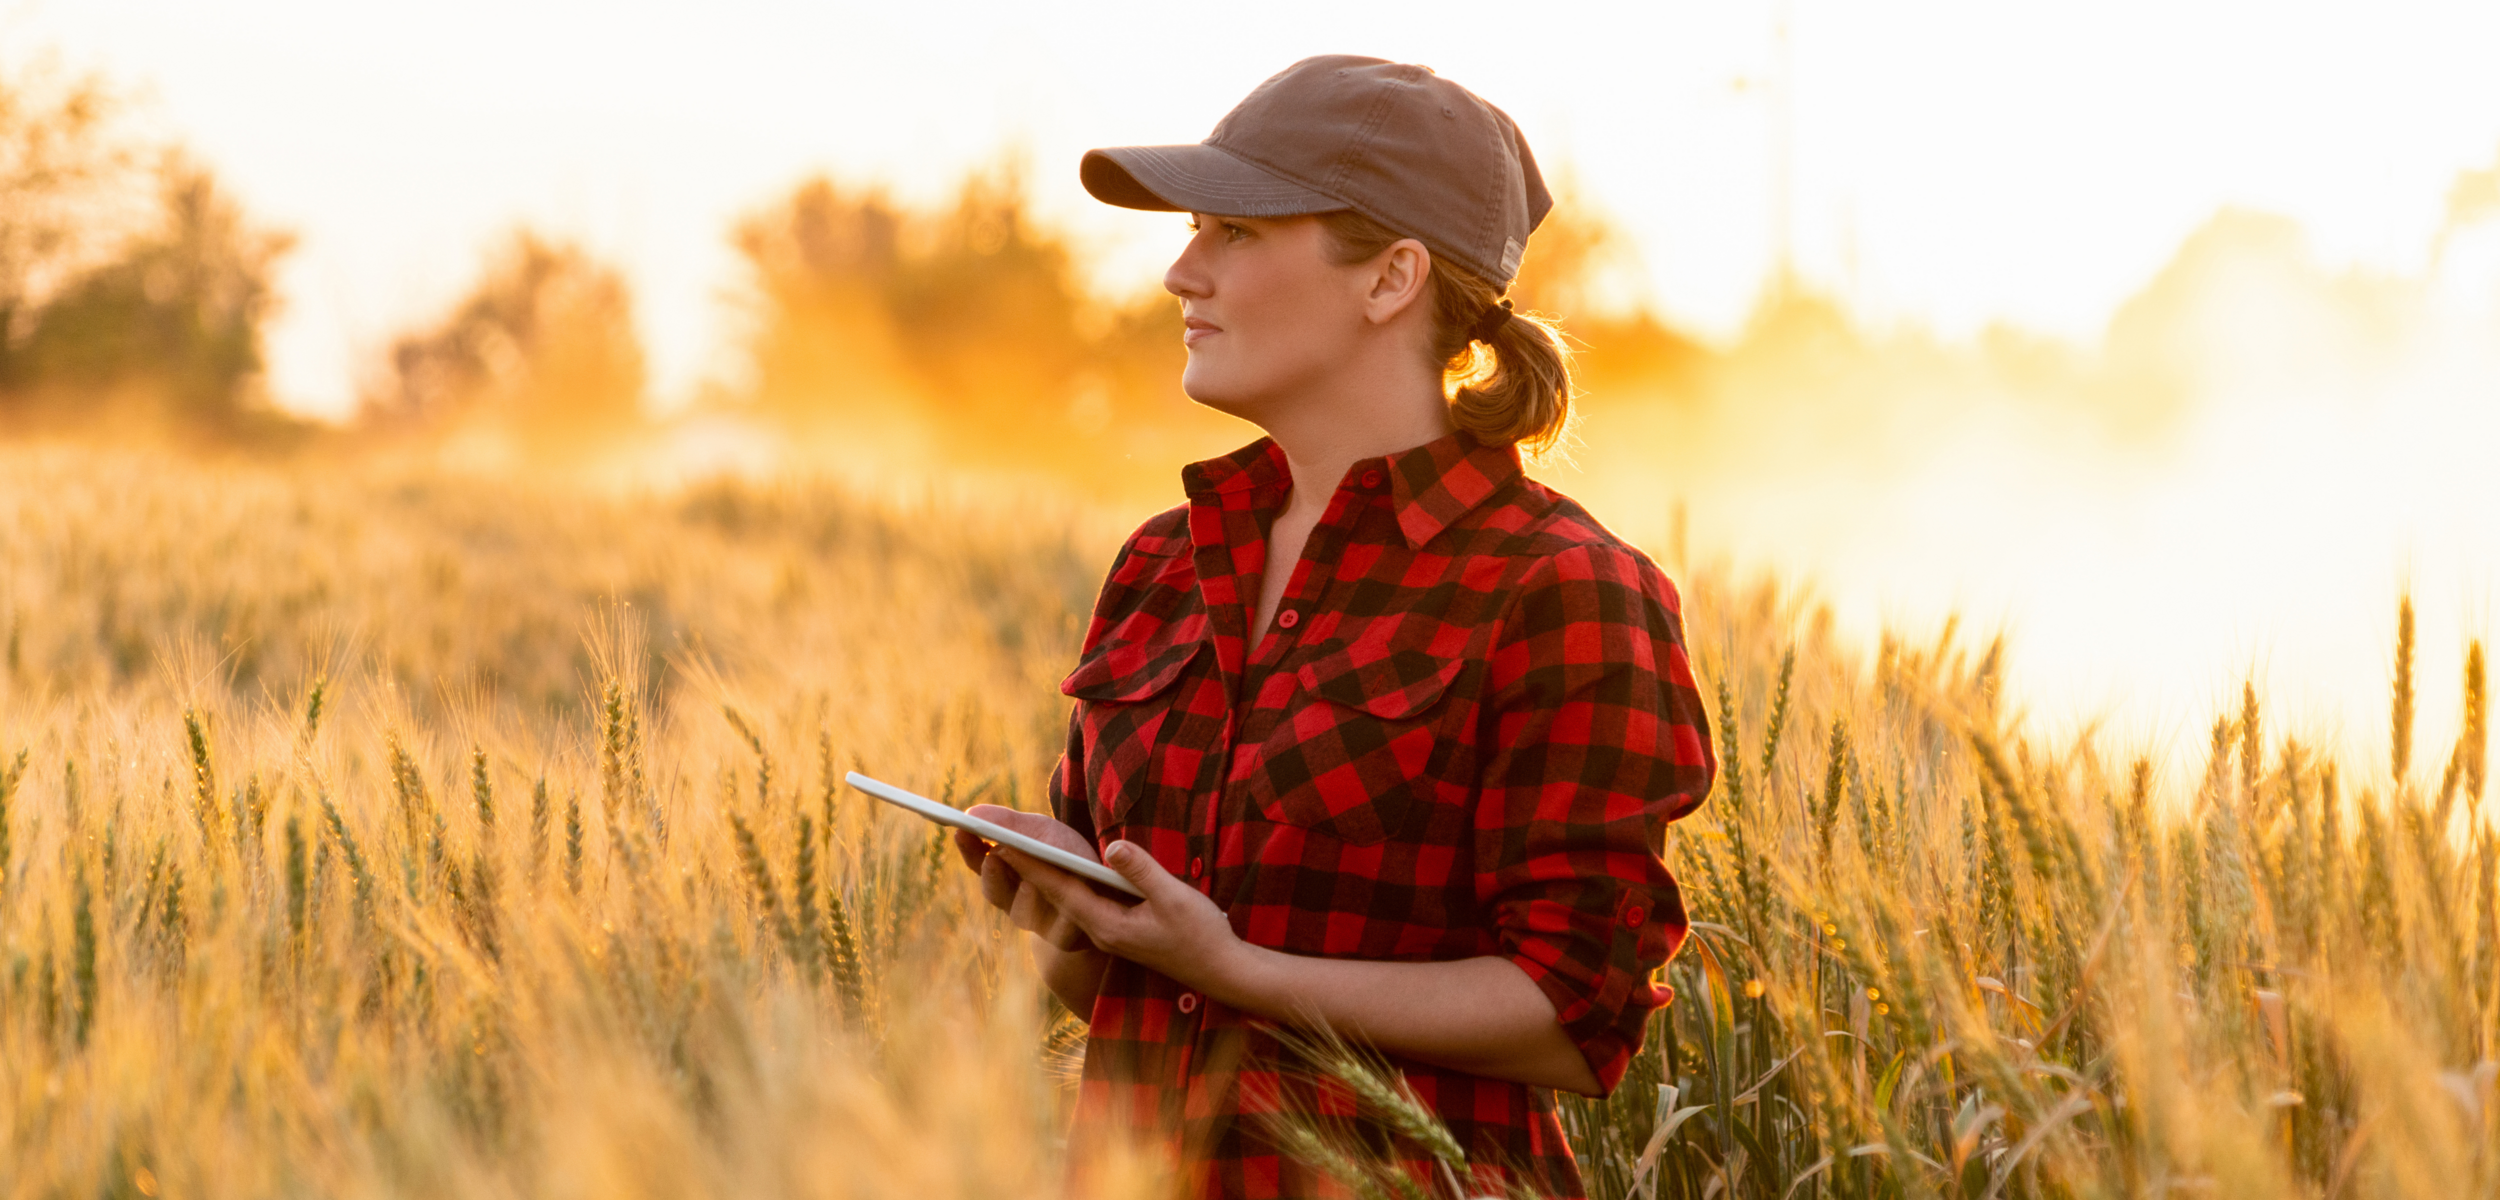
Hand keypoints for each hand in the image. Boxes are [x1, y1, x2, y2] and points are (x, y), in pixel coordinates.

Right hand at [952, 806, 1097, 951]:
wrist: (1106, 889)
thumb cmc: (1067, 854)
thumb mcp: (1041, 832)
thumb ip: (1009, 824)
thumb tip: (972, 812)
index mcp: (1006, 872)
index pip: (979, 862)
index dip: (969, 848)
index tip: (961, 829)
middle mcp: (1016, 900)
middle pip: (996, 892)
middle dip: (994, 875)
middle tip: (993, 856)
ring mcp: (1040, 921)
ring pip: (1023, 913)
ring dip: (1025, 898)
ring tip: (1029, 882)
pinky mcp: (1064, 937)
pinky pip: (1057, 931)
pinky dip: (1059, 917)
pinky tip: (1066, 908)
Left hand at [992, 838, 1248, 995]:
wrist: (1220, 970)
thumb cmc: (1201, 934)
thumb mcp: (1175, 898)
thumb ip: (1142, 872)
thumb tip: (1112, 848)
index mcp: (1108, 926)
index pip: (1060, 891)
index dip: (1031, 866)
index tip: (1003, 844)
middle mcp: (1100, 931)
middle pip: (1054, 895)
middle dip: (1024, 868)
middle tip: (994, 840)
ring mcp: (1107, 931)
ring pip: (1065, 900)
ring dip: (1039, 875)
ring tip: (1011, 849)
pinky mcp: (1117, 928)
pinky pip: (1080, 903)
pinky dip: (1063, 883)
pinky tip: (1054, 869)